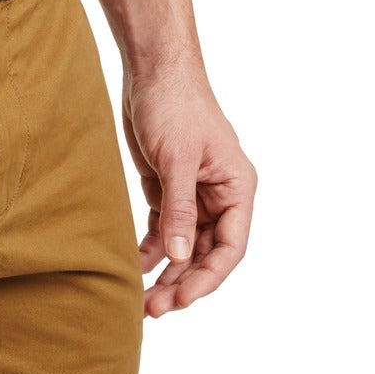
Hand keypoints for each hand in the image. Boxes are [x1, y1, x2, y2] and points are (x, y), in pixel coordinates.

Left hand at [121, 62, 256, 316]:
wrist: (151, 67)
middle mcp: (220, 196)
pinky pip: (165, 228)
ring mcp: (193, 193)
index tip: (182, 299)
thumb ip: (179, 209)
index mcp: (237, 188)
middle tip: (155, 307)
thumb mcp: (176, 159)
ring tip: (144, 300)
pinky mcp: (168, 186)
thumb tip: (179, 257)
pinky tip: (137, 266)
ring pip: (185, 246)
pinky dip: (153, 248)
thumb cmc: (174, 103)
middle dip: (183, 281)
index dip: (208, 278)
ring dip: (167, 271)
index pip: (230, 248)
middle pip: (206, 253)